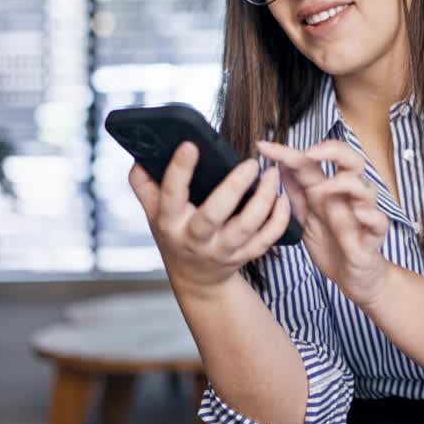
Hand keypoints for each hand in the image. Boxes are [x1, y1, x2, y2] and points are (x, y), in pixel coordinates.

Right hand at [128, 142, 292, 298]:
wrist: (197, 278)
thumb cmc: (176, 235)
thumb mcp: (153, 213)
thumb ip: (144, 184)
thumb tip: (140, 155)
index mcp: (170, 223)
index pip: (171, 196)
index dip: (179, 171)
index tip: (191, 145)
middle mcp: (196, 239)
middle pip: (213, 215)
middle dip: (233, 188)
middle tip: (250, 163)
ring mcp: (222, 250)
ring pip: (246, 227)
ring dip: (263, 200)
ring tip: (272, 174)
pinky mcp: (245, 255)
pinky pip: (267, 238)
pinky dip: (279, 219)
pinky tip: (283, 197)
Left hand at [256, 140, 391, 307]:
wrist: (353, 278)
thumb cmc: (333, 245)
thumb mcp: (306, 218)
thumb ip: (296, 194)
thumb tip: (278, 167)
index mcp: (327, 192)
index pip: (311, 163)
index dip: (288, 152)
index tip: (263, 146)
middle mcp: (347, 198)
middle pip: (351, 160)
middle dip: (333, 150)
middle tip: (310, 153)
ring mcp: (361, 215)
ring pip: (366, 188)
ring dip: (346, 183)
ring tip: (325, 188)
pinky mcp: (372, 236)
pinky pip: (378, 220)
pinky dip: (369, 214)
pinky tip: (358, 214)